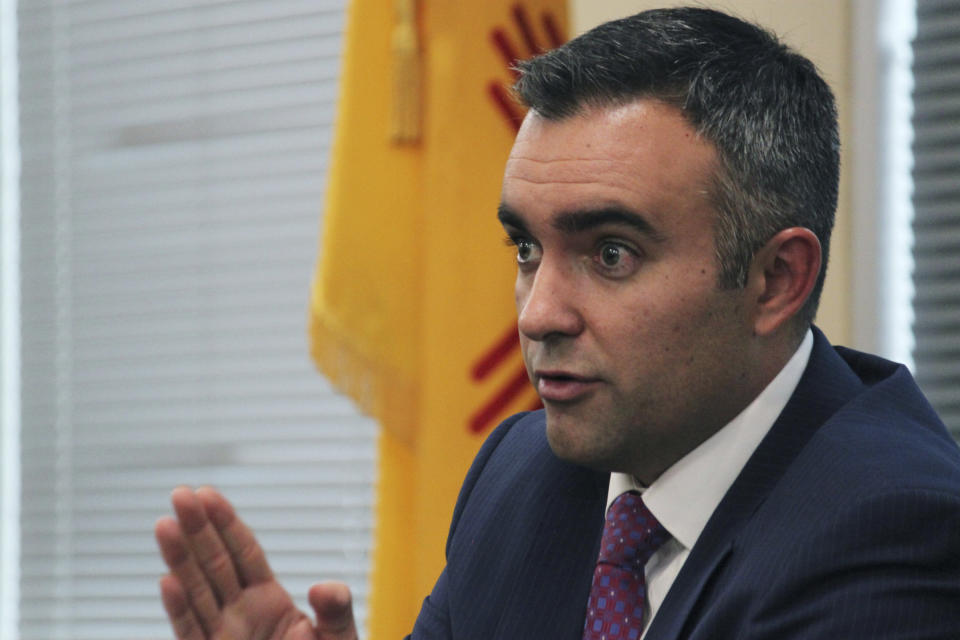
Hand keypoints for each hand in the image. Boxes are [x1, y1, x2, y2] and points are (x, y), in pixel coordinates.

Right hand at [155, 486, 358, 639]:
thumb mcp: (337, 639)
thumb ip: (335, 612)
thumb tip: (325, 587)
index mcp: (269, 600)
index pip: (244, 553)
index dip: (226, 523)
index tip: (207, 493)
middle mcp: (239, 614)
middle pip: (214, 564)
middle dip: (198, 529)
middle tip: (180, 493)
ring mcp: (224, 637)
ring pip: (197, 592)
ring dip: (180, 560)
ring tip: (164, 524)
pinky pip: (192, 633)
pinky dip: (179, 609)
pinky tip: (167, 581)